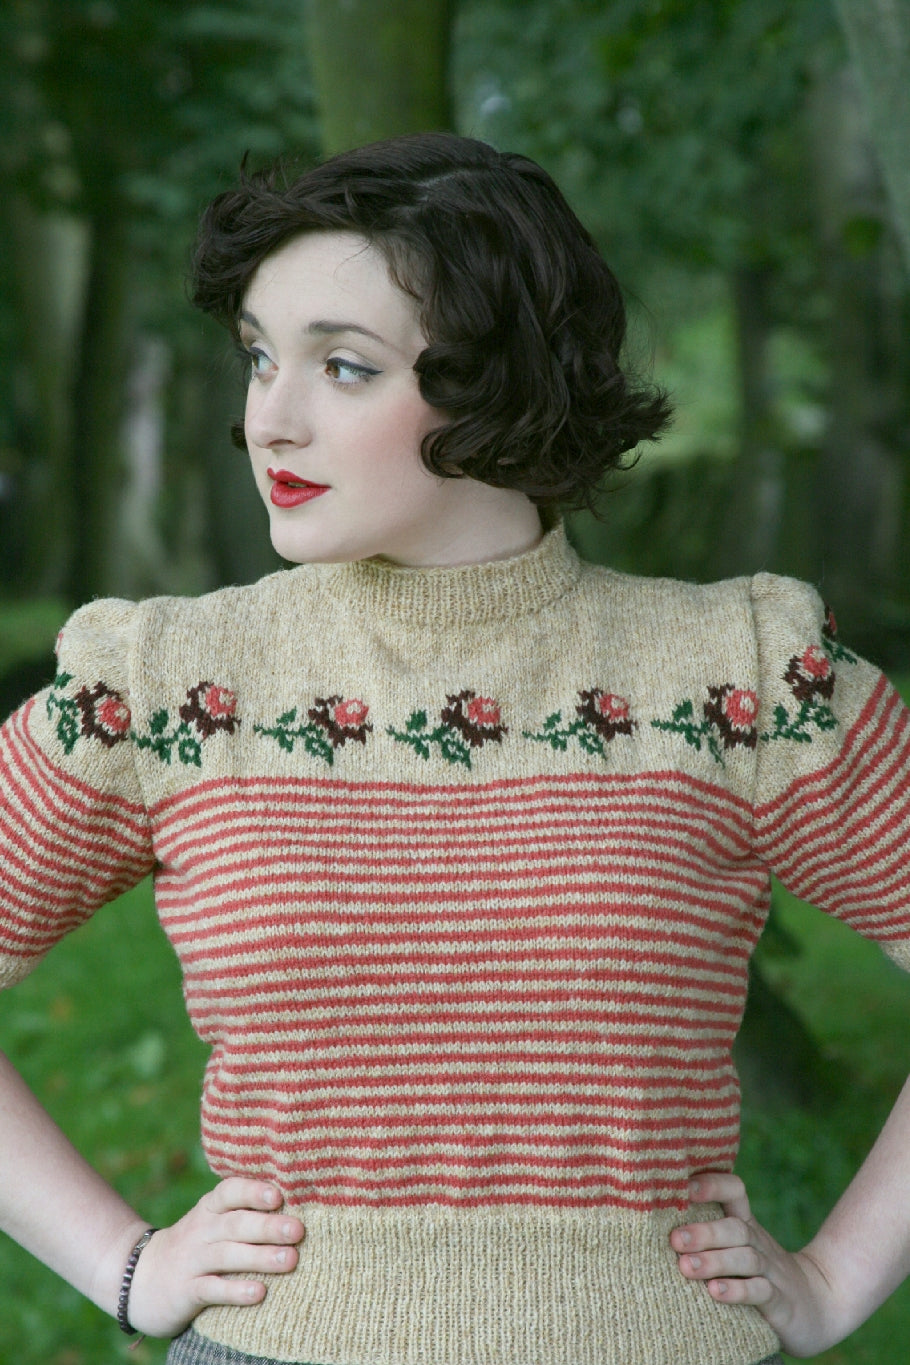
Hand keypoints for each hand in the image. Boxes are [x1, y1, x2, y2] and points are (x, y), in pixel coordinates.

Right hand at [125, 1179, 303, 1337]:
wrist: (139, 1278)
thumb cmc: (195, 1244)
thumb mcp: (212, 1221)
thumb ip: (244, 1211)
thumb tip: (298, 1202)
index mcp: (210, 1208)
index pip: (230, 1191)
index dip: (253, 1192)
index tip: (279, 1195)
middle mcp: (201, 1230)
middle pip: (235, 1224)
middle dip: (267, 1226)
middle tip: (297, 1230)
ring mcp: (192, 1260)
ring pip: (227, 1256)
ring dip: (260, 1257)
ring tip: (291, 1260)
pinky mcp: (186, 1291)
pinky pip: (212, 1289)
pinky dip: (236, 1291)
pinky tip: (260, 1292)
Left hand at [670, 1172, 840, 1357]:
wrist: (817, 1305)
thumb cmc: (758, 1274)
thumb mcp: (736, 1248)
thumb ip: (706, 1232)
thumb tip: (650, 1218)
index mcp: (745, 1224)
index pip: (734, 1191)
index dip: (712, 1184)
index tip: (683, 1186)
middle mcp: (757, 1242)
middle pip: (734, 1227)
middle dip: (703, 1231)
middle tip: (674, 1239)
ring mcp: (771, 1271)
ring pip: (745, 1258)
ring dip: (714, 1261)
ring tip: (685, 1267)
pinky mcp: (780, 1301)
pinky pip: (761, 1291)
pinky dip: (738, 1291)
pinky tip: (715, 1293)